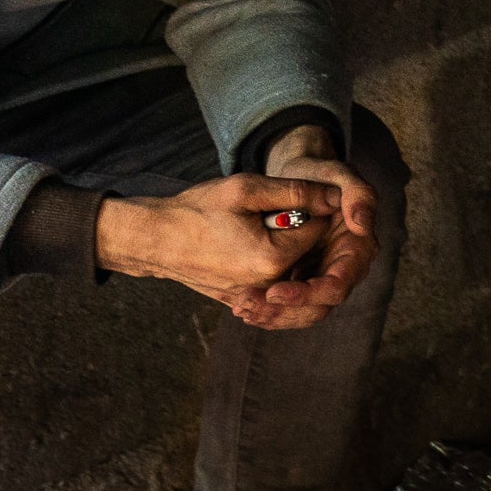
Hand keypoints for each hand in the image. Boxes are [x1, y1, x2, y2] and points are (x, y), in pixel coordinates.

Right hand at [95, 170, 349, 327]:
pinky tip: (247, 245)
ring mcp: (257, 297)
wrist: (154, 239)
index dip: (308, 205)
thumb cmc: (195, 210)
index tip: (284, 198)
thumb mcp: (245, 190)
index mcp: (273, 258)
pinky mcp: (245, 300)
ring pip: (293, 265)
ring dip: (284, 243)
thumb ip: (296, 193)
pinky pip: (274, 282)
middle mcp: (269, 286)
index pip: (320, 227)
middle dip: (298, 227)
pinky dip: (269, 262)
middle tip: (264, 213)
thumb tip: (336, 198)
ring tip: (251, 228)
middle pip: (309, 250)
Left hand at [256, 122, 382, 319]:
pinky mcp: (301, 278)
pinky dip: (266, 310)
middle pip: (318, 307)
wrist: (294, 176)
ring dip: (272, 316)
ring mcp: (321, 275)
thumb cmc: (316, 171)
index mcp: (357, 249)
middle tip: (247, 307)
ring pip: (302, 313)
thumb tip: (362, 225)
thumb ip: (357, 194)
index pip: (338, 284)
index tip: (274, 292)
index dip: (309, 293)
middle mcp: (342, 268)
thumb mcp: (336, 173)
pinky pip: (287, 307)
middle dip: (284, 313)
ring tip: (241, 308)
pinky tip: (241, 305)